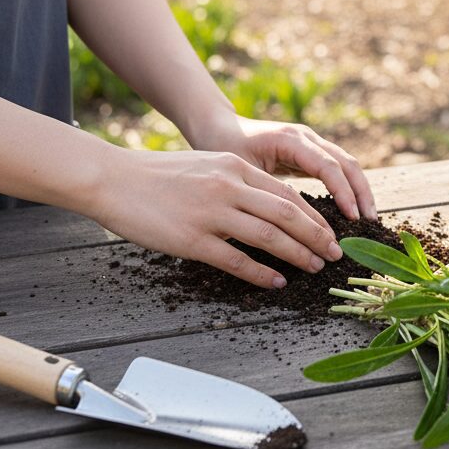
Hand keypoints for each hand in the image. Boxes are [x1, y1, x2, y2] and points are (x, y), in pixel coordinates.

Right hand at [92, 147, 345, 288]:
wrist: (114, 179)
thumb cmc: (158, 175)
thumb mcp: (207, 166)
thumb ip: (236, 181)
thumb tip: (267, 205)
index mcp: (235, 167)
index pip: (286, 193)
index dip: (313, 214)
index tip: (330, 231)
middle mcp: (229, 186)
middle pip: (286, 213)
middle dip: (316, 235)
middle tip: (334, 253)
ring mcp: (211, 212)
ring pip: (269, 235)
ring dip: (297, 254)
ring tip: (315, 267)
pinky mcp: (192, 238)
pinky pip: (236, 259)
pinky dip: (261, 272)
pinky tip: (276, 282)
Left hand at [187, 114, 378, 221]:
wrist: (218, 127)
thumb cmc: (223, 149)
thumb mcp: (242, 171)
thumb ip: (266, 192)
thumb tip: (285, 227)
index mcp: (291, 140)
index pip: (328, 166)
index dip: (344, 192)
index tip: (353, 218)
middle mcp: (306, 137)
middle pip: (346, 162)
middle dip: (361, 192)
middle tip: (370, 222)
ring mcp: (310, 142)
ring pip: (346, 163)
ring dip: (359, 189)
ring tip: (367, 218)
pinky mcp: (309, 151)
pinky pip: (336, 168)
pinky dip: (348, 186)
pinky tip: (352, 208)